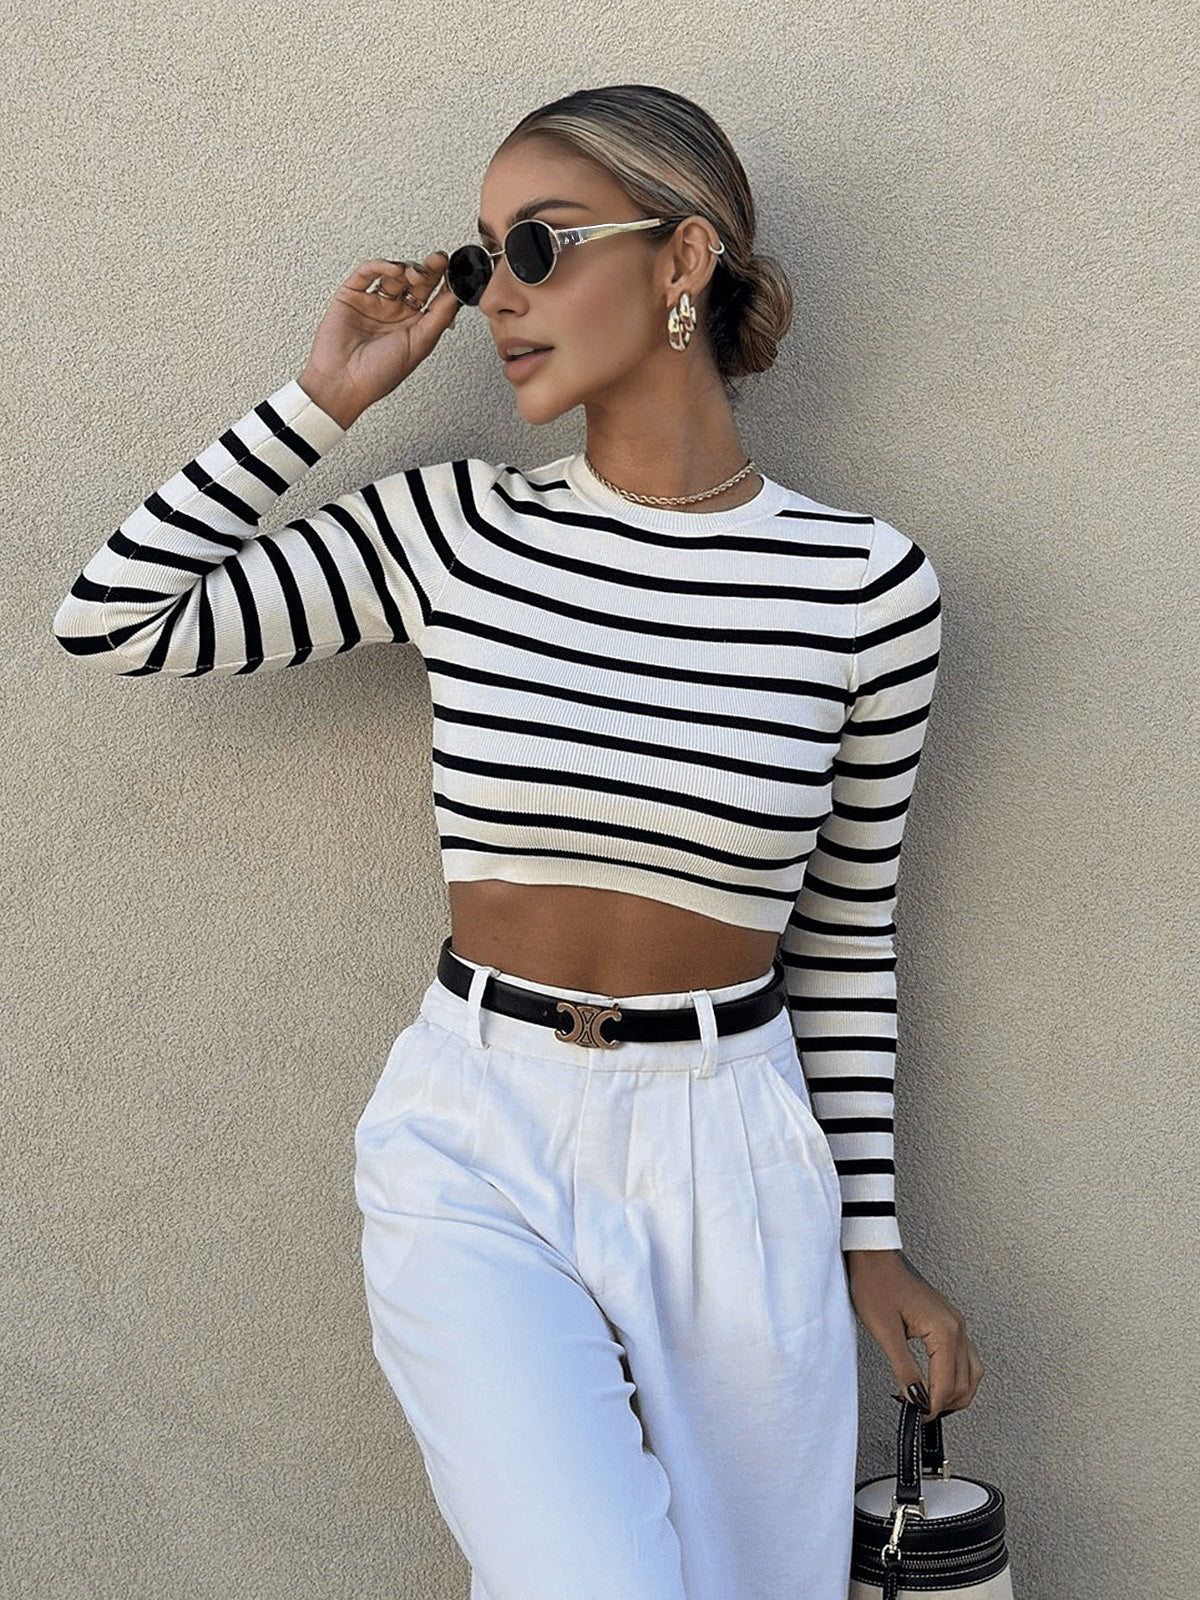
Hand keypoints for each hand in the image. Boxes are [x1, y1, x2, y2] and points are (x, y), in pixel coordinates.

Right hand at [298, 253, 460, 425]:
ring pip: (395, 274)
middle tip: (439, 260)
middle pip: (416, 282)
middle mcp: (395, 313)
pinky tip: (393, 268)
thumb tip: (457, 295)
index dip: (445, 283)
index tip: (456, 271)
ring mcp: (374, 303)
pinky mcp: (352, 295)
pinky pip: (367, 272)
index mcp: (414, 327)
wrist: (343, 382)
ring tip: (414, 272)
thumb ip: (439, 318)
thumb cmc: (378, 375)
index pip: (434, 298)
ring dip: (407, 268)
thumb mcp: (420, 345)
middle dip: (430, 269)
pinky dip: (381, 265)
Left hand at [844, 1249, 983, 1418]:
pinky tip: (939, 1382)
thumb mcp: (885, 1332)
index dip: (932, 1408)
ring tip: (931, 1404)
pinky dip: (957, 1377)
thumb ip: (904, 1370)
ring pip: (972, 1373)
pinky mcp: (949, 1321)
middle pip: (966, 1384)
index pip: (947, 1386)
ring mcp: (956, 1323)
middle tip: (920, 1413)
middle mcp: (957, 1327)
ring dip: (956, 1394)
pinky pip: (965, 1358)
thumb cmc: (876, 1284)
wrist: (874, 1256)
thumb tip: (915, 1399)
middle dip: (946, 1405)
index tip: (917, 1417)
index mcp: (944, 1331)